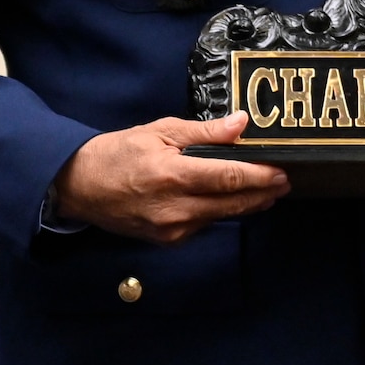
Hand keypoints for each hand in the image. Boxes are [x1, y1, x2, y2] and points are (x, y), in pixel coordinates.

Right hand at [51, 112, 289, 243]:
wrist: (80, 186)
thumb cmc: (119, 153)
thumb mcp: (161, 131)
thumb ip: (205, 132)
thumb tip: (241, 124)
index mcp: (174, 176)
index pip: (230, 179)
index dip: (261, 176)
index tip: (282, 171)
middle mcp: (175, 209)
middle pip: (233, 204)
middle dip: (263, 193)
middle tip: (284, 183)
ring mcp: (171, 229)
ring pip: (222, 216)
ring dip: (246, 204)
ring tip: (266, 191)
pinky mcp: (167, 240)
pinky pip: (204, 224)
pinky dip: (220, 212)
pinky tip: (230, 200)